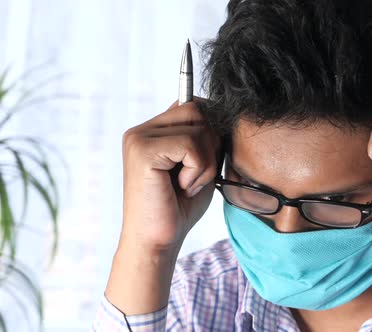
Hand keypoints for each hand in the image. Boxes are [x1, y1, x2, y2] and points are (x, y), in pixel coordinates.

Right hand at [105, 98, 221, 314]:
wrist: (157, 242)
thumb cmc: (179, 208)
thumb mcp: (199, 165)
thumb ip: (205, 137)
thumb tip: (222, 111)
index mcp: (152, 131)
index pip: (194, 105)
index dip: (210, 133)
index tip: (200, 166)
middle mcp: (141, 130)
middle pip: (199, 110)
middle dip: (211, 146)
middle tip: (194, 177)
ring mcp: (139, 138)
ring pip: (200, 128)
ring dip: (206, 162)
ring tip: (186, 185)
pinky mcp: (143, 151)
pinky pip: (192, 146)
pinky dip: (198, 171)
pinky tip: (182, 188)